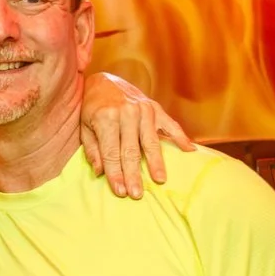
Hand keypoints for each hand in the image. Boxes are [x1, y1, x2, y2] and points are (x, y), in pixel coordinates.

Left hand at [78, 71, 197, 196]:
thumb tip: (100, 172)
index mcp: (106, 118)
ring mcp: (143, 110)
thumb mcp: (84, 126)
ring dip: (156, 163)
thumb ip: (93, 150)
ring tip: (159, 180)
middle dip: (134, 174)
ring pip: (151, 142)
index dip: (115, 174)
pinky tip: (190, 151)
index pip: (112, 153)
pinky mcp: (155, 108)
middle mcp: (126, 114)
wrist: (105, 81)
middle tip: (137, 194)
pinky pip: (170, 125)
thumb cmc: (92, 108)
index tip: (120, 191)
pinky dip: (181, 138)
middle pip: (131, 151)